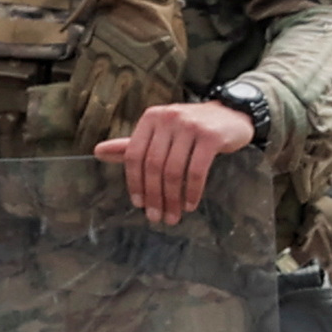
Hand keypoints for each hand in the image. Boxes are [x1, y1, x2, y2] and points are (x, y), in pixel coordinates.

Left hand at [105, 93, 258, 223]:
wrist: (233, 114)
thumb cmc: (193, 128)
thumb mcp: (162, 132)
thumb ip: (132, 144)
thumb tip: (97, 152)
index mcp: (151, 118)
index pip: (134, 155)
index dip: (134, 182)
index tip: (139, 204)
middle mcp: (169, 118)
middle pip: (153, 165)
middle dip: (154, 196)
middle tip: (157, 217)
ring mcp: (191, 126)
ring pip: (174, 170)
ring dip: (172, 199)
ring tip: (173, 216)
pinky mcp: (211, 136)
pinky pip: (197, 171)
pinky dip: (192, 192)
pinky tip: (190, 204)